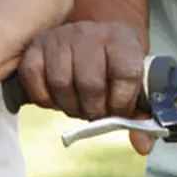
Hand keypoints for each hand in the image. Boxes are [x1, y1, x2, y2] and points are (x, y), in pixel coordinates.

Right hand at [17, 21, 152, 153]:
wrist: (90, 42)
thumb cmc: (113, 67)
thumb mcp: (133, 84)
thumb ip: (141, 116)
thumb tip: (142, 146)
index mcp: (121, 37)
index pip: (126, 73)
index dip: (122, 102)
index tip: (118, 111)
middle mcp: (89, 31)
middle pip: (90, 82)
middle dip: (93, 109)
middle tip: (95, 112)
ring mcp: (60, 35)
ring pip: (61, 82)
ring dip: (69, 106)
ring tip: (77, 105)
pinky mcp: (36, 45)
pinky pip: (33, 78)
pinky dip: (44, 98)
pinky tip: (57, 98)